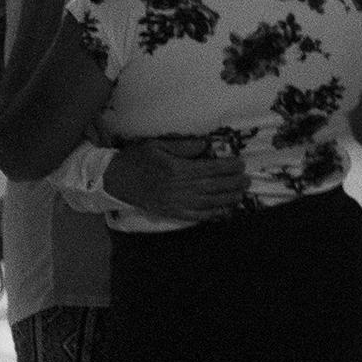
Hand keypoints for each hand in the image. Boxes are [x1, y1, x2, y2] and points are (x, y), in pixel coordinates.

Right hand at [104, 138, 249, 221]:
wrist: (114, 180)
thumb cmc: (136, 159)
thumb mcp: (157, 145)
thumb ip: (183, 146)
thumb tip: (205, 145)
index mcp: (177, 169)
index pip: (209, 168)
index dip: (228, 167)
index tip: (241, 164)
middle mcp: (178, 187)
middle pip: (212, 186)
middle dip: (233, 183)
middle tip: (247, 180)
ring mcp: (175, 202)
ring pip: (207, 202)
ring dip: (227, 199)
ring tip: (241, 194)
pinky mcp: (170, 212)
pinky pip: (194, 216)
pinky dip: (210, 214)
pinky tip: (222, 212)